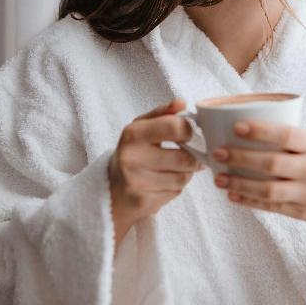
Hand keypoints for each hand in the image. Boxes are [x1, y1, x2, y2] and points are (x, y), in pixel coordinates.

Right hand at [108, 98, 203, 247]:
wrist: (111, 189)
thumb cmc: (133, 151)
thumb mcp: (141, 127)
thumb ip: (163, 113)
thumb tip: (182, 102)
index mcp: (133, 134)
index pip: (175, 127)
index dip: (190, 130)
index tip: (191, 133)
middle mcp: (132, 158)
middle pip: (185, 158)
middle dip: (194, 157)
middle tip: (191, 154)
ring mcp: (136, 182)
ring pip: (183, 177)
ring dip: (186, 172)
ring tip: (175, 168)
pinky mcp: (143, 201)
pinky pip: (176, 192)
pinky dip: (177, 186)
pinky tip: (165, 181)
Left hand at [210, 121, 305, 238]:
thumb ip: (295, 139)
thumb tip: (252, 126)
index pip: (286, 135)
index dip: (260, 131)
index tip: (236, 126)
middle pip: (271, 163)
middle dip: (240, 157)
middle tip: (218, 152)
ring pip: (267, 189)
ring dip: (239, 183)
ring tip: (218, 178)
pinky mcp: (302, 213)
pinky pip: (271, 207)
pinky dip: (249, 201)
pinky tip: (233, 195)